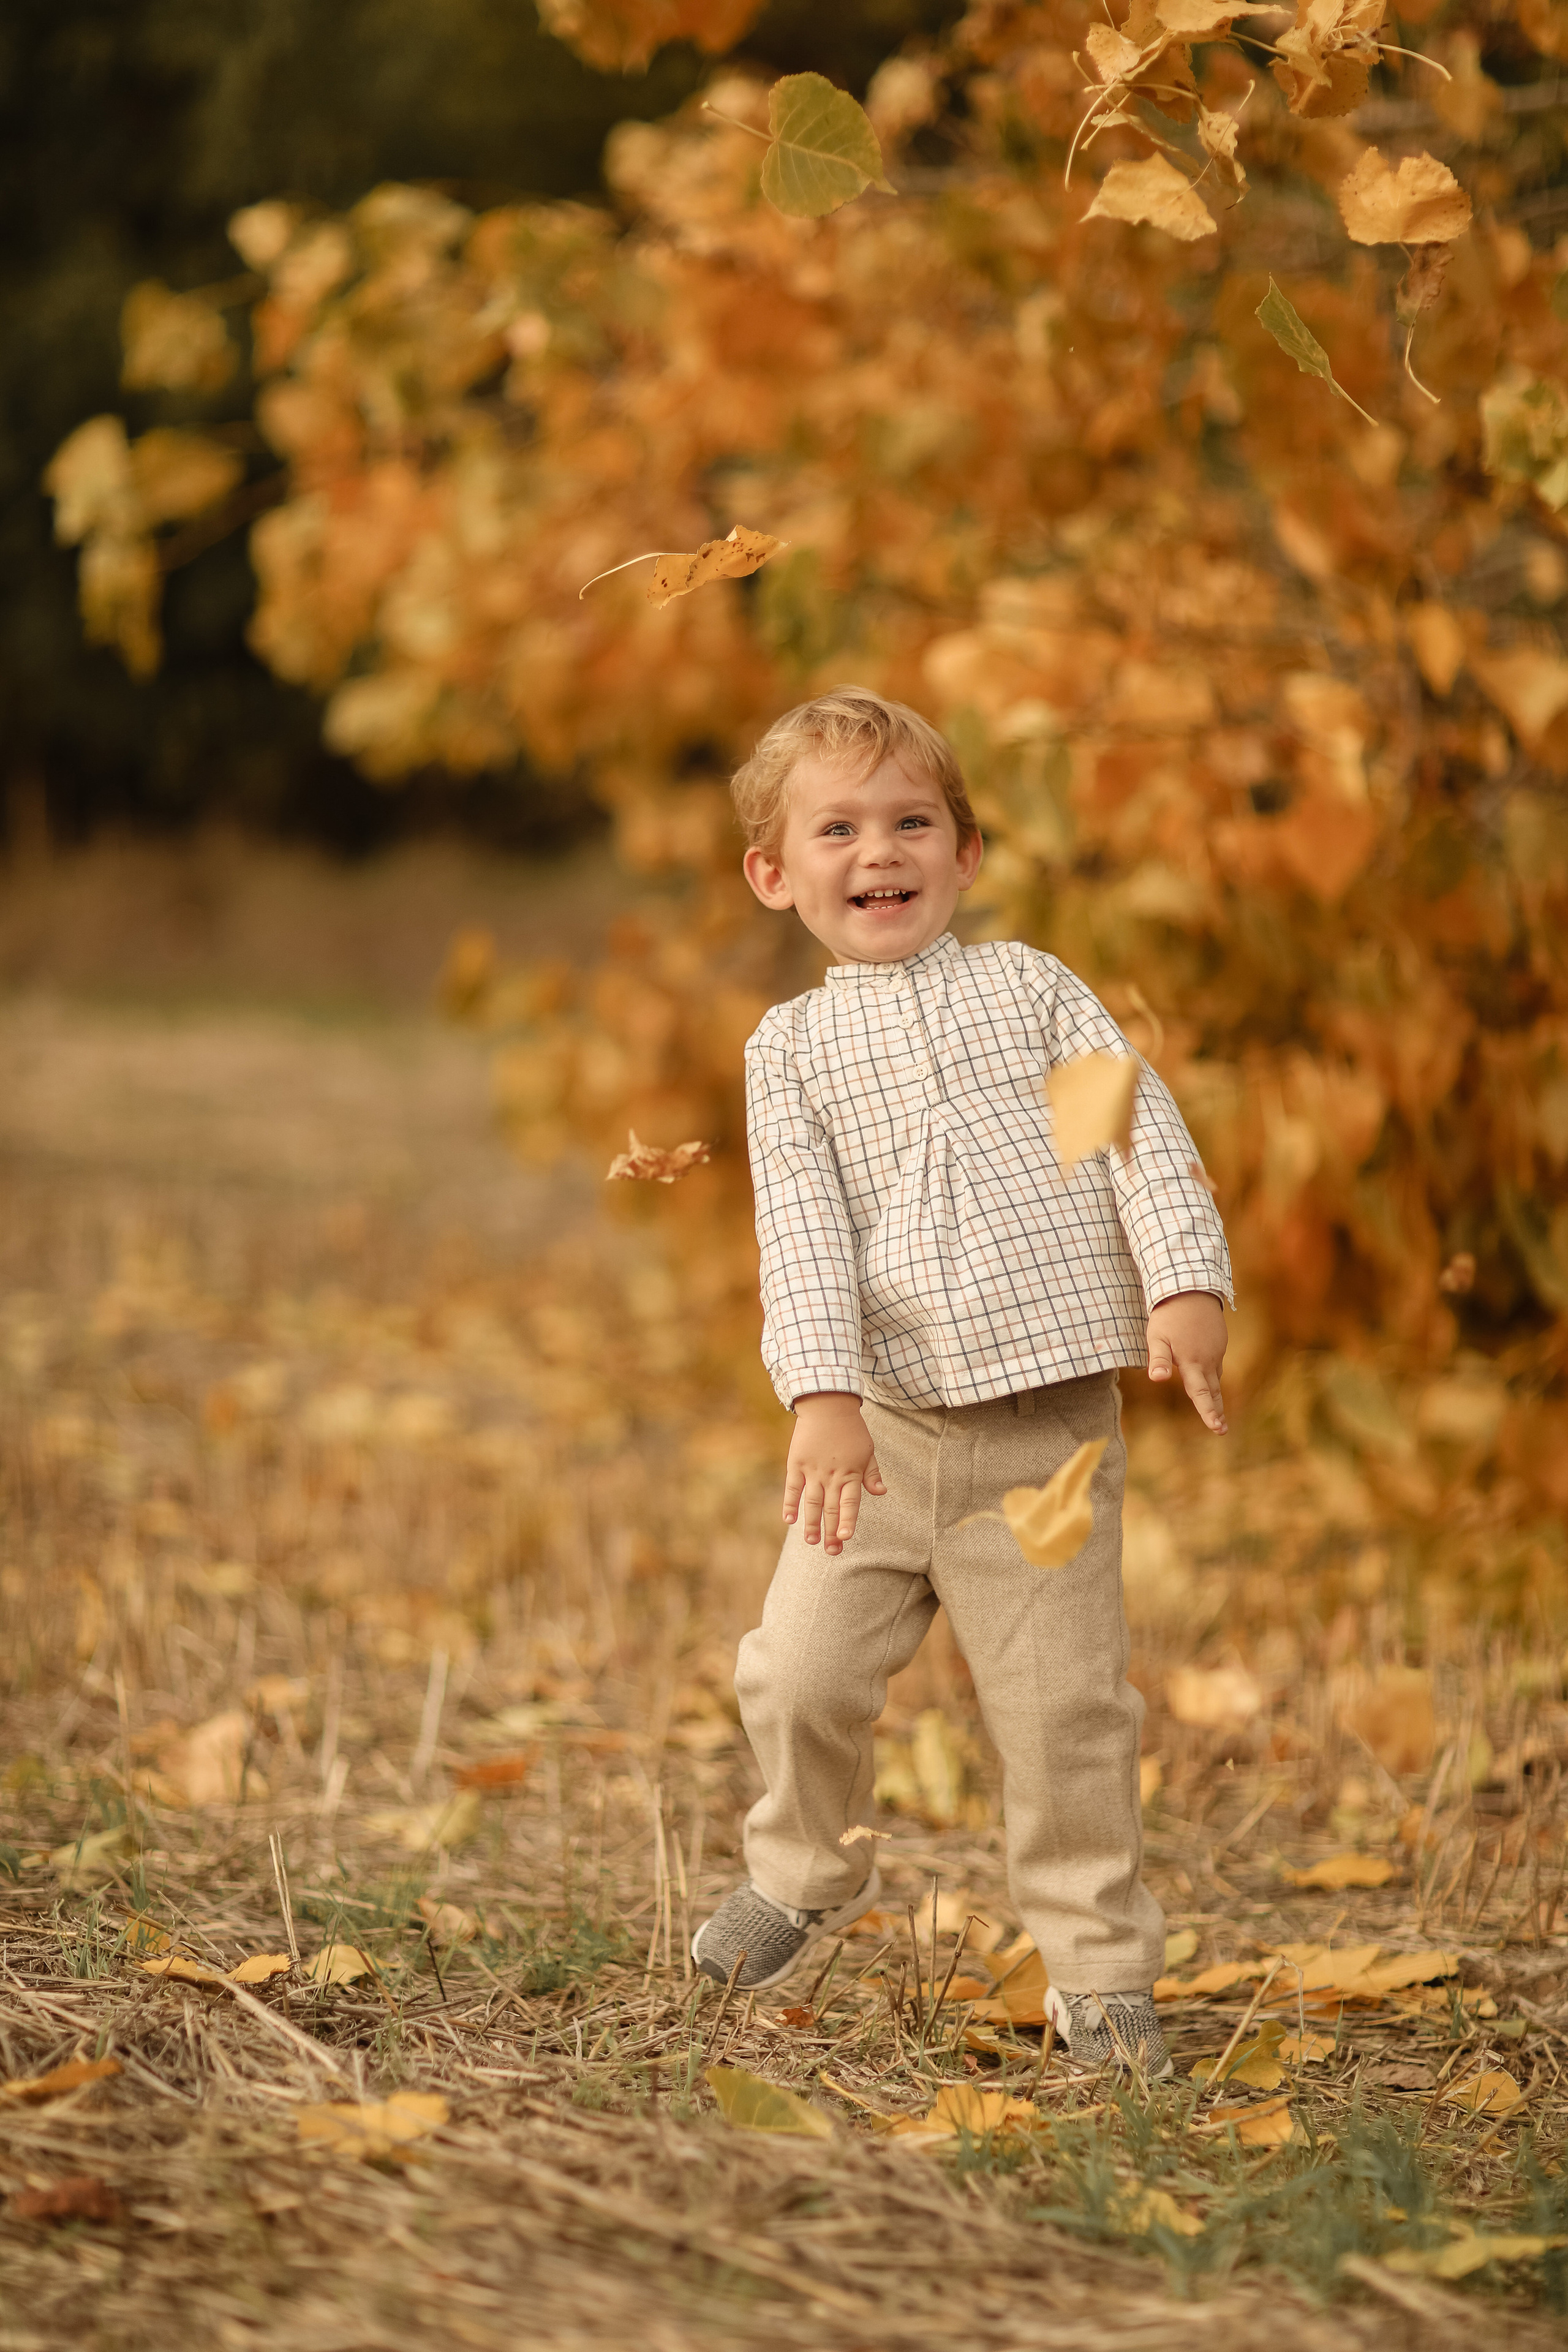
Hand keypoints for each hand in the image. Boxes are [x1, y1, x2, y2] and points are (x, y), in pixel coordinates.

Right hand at [784, 1393, 885, 1554]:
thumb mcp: (867, 1449)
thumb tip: (881, 1493)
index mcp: (851, 1472)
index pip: (849, 1503)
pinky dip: (790, 1504)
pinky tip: (789, 1520)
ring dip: (811, 1523)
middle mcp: (832, 1475)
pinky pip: (792, 1488)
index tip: (845, 1537)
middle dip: (830, 1531)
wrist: (827, 1404)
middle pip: (830, 1508)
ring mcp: (812, 1470)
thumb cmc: (851, 1429)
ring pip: (811, 1502)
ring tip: (811, 1541)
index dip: (846, 1521)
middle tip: (831, 1551)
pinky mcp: (796, 1463)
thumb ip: (872, 1473)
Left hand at [1146, 1293, 1227, 1432]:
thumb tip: (1155, 1379)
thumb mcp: (1157, 1336)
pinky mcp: (1219, 1341)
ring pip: (1215, 1377)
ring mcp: (1216, 1350)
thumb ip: (1158, 1359)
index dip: (1208, 1412)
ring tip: (1216, 1409)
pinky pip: (1216, 1362)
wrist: (1191, 1289)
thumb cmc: (1169, 1314)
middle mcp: (1208, 1359)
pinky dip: (1213, 1374)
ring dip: (1215, 1394)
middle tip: (1221, 1429)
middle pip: (1213, 1391)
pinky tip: (1208, 1375)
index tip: (1217, 1428)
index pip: (1201, 1394)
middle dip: (1216, 1410)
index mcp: (1193, 1362)